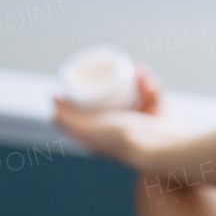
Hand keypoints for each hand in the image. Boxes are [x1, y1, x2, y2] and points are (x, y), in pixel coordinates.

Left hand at [53, 64, 192, 171]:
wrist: (164, 146)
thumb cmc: (125, 139)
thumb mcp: (90, 129)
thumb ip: (68, 119)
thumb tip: (52, 100)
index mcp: (99, 137)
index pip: (86, 112)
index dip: (85, 94)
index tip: (86, 75)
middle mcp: (117, 130)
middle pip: (111, 100)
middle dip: (114, 82)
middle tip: (117, 69)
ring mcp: (138, 123)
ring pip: (133, 94)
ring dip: (136, 81)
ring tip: (138, 71)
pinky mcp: (157, 116)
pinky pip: (151, 94)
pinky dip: (150, 84)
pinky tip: (147, 75)